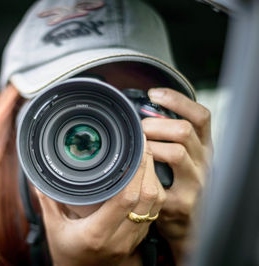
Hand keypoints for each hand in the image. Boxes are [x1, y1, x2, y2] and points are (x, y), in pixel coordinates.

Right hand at [35, 140, 165, 265]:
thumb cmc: (66, 254)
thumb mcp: (53, 228)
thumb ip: (48, 201)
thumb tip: (38, 177)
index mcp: (96, 233)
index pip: (125, 198)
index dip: (134, 171)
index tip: (134, 150)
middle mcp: (119, 238)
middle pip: (147, 198)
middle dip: (148, 168)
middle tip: (142, 146)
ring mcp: (132, 241)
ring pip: (155, 205)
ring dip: (154, 179)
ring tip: (145, 158)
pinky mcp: (138, 240)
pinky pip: (154, 212)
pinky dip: (153, 192)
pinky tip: (145, 178)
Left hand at [142, 88, 212, 261]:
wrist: (187, 224)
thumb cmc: (178, 184)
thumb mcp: (182, 158)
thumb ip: (170, 137)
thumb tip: (143, 113)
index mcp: (203, 147)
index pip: (200, 116)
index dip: (177, 100)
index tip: (154, 94)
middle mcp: (204, 162)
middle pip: (184, 130)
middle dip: (155, 124)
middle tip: (138, 128)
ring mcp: (196, 183)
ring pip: (176, 152)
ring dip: (150, 145)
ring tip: (136, 148)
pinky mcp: (182, 202)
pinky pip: (159, 181)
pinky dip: (144, 171)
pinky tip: (133, 170)